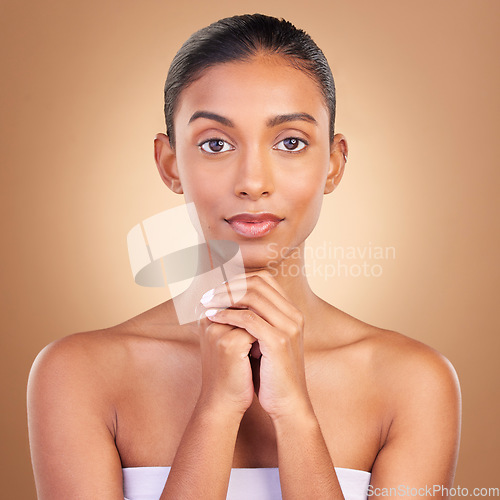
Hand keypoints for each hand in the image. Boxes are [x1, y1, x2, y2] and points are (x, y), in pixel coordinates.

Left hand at [201, 271, 312, 420]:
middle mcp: (292, 315)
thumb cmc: (271, 373)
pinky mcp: (278, 341)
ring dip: (225, 297)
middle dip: (229, 285)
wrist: (287, 402)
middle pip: (257, 283)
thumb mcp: (264, 340)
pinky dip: (228, 315)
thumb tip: (228, 303)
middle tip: (208, 293)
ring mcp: (288, 327)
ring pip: (253, 296)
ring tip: (207, 303)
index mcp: (291, 311)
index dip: (238, 279)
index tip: (217, 287)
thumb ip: (254, 320)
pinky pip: (249, 319)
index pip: (264, 279)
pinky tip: (213, 317)